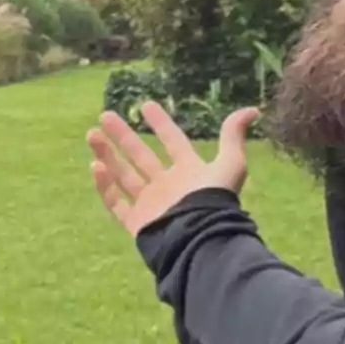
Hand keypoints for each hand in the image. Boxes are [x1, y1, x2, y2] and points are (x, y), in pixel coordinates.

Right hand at [87, 101, 261, 236]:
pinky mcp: (137, 223)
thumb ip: (233, 135)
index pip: (173, 142)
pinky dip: (105, 186)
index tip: (146, 104)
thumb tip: (252, 110)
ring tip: (92, 134)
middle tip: (105, 116)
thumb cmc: (213, 200)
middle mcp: (168, 186)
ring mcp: (151, 205)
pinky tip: (96, 166)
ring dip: (107, 155)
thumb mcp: (231, 163)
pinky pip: (116, 203)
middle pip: (141, 156)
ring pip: (124, 176)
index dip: (161, 123)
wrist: (198, 239)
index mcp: (189, 172)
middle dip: (122, 136)